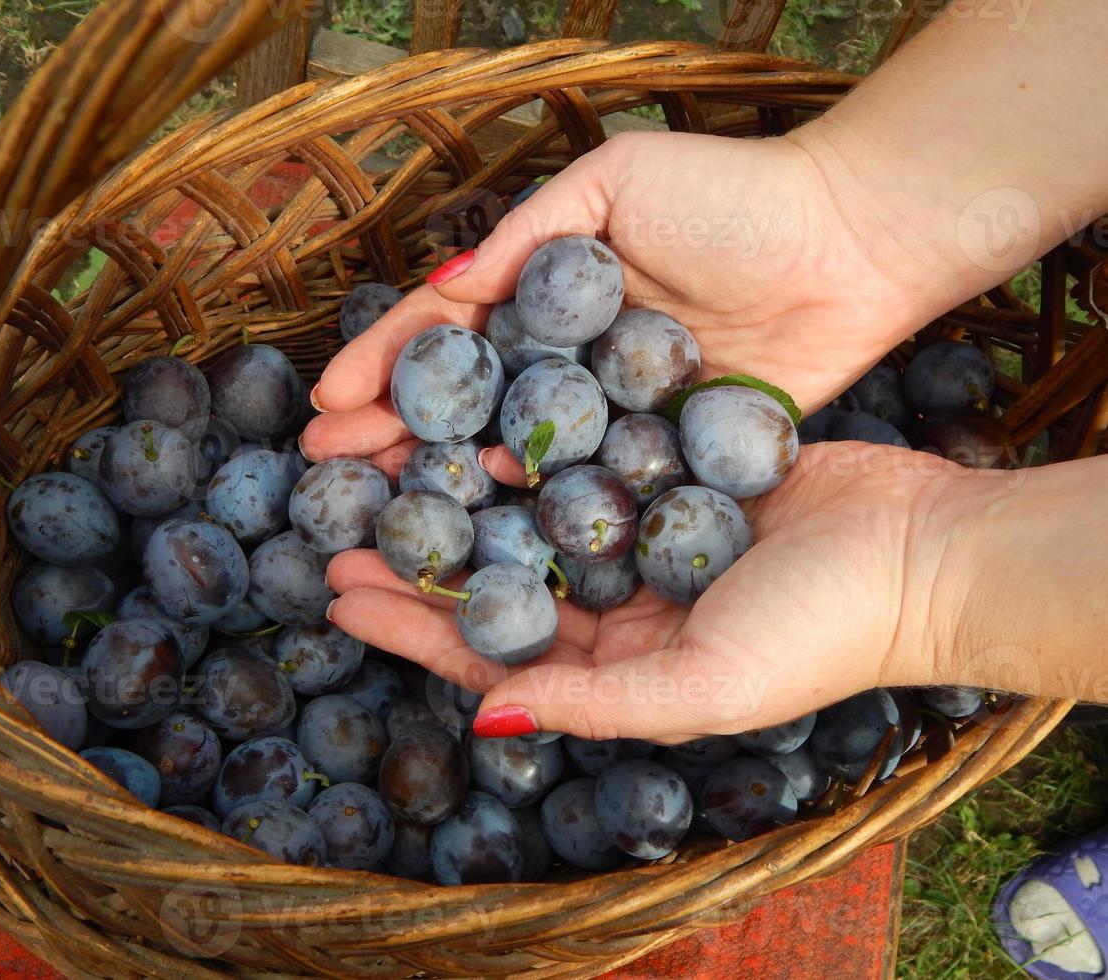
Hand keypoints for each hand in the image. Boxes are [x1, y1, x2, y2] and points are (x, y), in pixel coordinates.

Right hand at [300, 128, 946, 480]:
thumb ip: (526, 239)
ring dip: (447, 476)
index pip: (448, 335)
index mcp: (548, 291)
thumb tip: (443, 293)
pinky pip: (588, 478)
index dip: (384, 367)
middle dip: (393, 435)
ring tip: (379, 508)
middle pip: (466, 404)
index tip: (324, 402)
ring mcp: (612, 409)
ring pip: (515, 449)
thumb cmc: (730, 197)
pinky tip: (487, 510)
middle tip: (328, 470)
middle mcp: (569, 357)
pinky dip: (537, 496)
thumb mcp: (613, 183)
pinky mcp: (662, 449)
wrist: (848, 242)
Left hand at [324, 443, 966, 742]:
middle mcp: (618, 597)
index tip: (339, 596)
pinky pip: (583, 449)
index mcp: (616, 659)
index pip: (492, 646)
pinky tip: (476, 416)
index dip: (412, 626)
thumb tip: (485, 718)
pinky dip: (529, 439)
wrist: (923, 551)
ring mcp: (640, 528)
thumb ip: (592, 702)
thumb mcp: (702, 685)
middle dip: (416, 554)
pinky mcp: (668, 465)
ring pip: (525, 507)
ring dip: (458, 489)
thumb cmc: (820, 632)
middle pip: (494, 573)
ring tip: (385, 462)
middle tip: (336, 526)